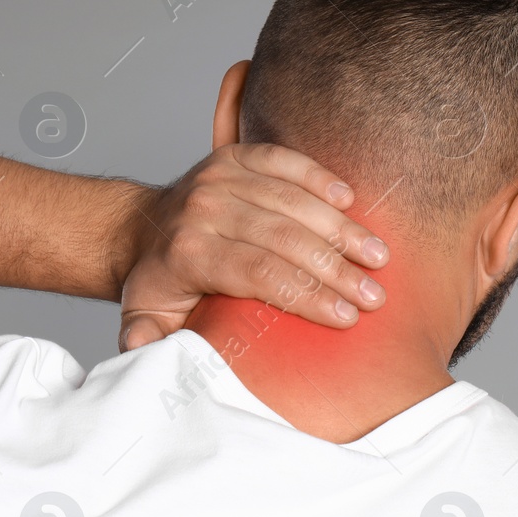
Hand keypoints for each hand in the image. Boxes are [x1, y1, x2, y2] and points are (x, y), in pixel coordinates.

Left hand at [119, 142, 389, 351]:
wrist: (139, 227)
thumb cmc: (158, 281)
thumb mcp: (146, 320)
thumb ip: (150, 344)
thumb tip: (149, 360)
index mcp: (189, 253)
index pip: (260, 273)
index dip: (306, 295)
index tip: (346, 316)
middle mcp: (204, 209)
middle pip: (283, 238)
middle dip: (336, 269)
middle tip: (375, 295)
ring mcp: (219, 177)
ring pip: (291, 201)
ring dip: (340, 229)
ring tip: (378, 256)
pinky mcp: (233, 156)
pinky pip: (283, 161)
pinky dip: (318, 177)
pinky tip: (350, 201)